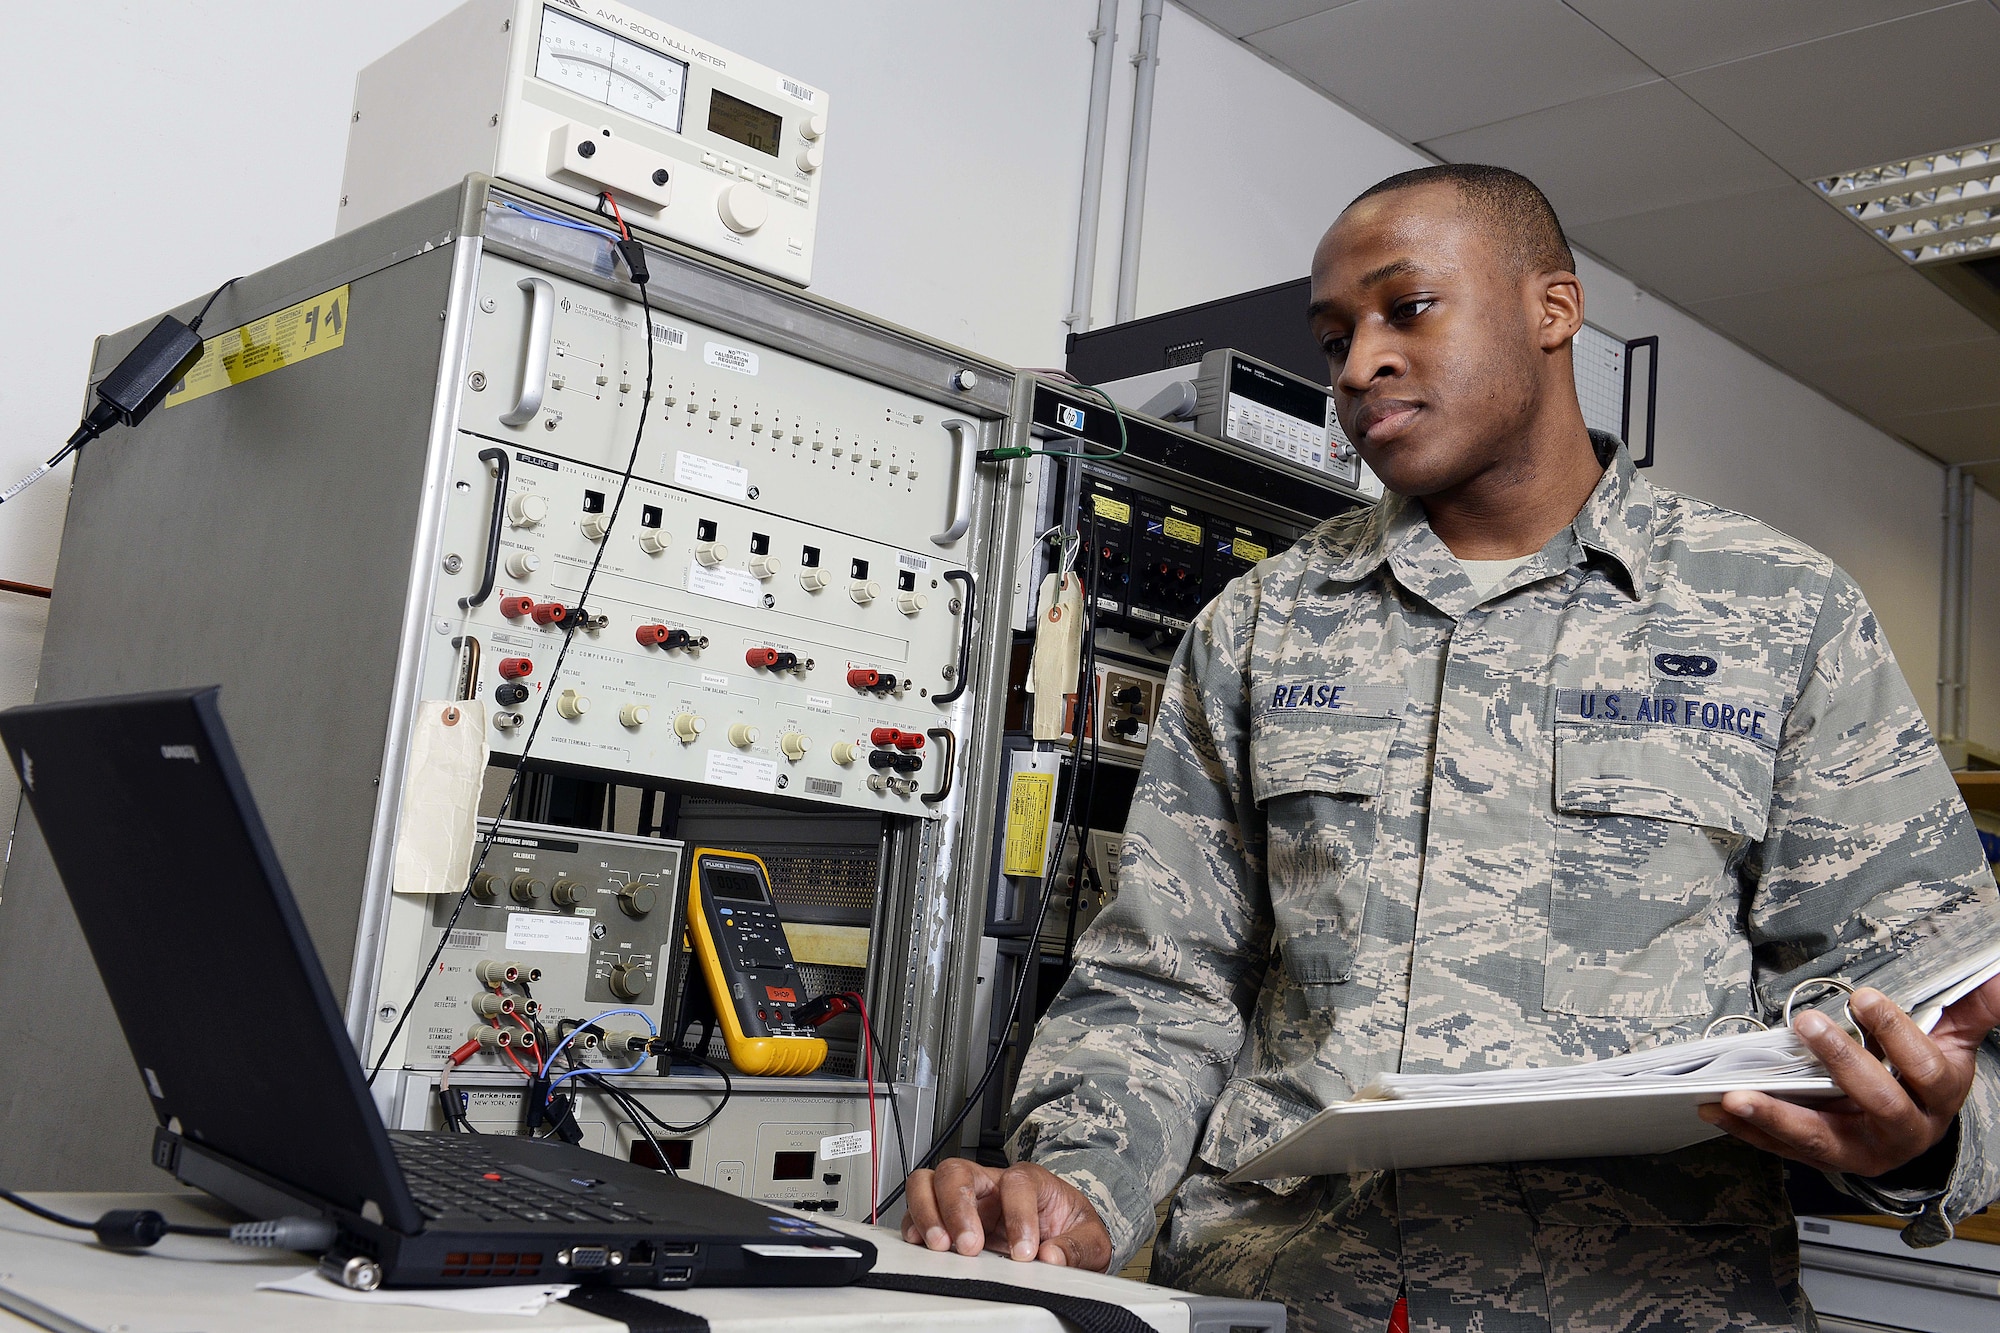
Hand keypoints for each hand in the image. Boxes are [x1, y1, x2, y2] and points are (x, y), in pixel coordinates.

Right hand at [899, 1158, 1112, 1270]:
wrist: (1062, 1234)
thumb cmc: (1071, 1228)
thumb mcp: (1091, 1240)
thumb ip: (1078, 1247)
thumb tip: (1053, 1257)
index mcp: (1031, 1180)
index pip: (1016, 1183)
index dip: (1018, 1216)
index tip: (1024, 1252)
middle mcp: (993, 1182)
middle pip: (960, 1171)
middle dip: (958, 1207)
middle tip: (969, 1246)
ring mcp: (968, 1197)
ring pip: (930, 1181)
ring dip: (929, 1211)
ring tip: (940, 1245)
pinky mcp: (949, 1217)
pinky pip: (919, 1208)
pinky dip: (914, 1222)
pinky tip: (921, 1242)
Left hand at [1699, 977, 1999, 1176]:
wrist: (1914, 1130)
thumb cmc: (1925, 1076)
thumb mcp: (1953, 1043)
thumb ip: (1970, 1009)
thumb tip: (1998, 973)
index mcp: (1938, 1096)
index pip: (1923, 1067)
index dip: (1895, 1031)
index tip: (1862, 996)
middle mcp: (1904, 1131)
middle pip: (1877, 1100)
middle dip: (1841, 1061)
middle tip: (1806, 1023)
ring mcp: (1863, 1150)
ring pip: (1821, 1137)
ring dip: (1776, 1116)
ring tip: (1735, 1095)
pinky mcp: (1826, 1159)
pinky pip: (1785, 1148)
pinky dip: (1749, 1131)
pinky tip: (1716, 1109)